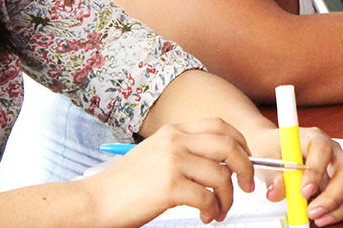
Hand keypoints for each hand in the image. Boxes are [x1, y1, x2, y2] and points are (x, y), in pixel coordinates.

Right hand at [81, 118, 255, 226]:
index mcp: (173, 131)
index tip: (245, 160)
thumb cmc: (125, 185)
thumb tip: (221, 163)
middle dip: (246, 168)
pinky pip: (208, 199)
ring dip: (228, 198)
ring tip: (218, 210)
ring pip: (222, 176)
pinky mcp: (170, 187)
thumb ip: (184, 151)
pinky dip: (213, 211)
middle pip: (229, 146)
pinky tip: (206, 217)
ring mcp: (173, 162)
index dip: (240, 142)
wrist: (95, 201)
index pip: (220, 125)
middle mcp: (175, 141)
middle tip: (247, 186)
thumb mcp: (156, 155)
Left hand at [248, 125, 342, 226]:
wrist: (276, 149)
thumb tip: (276, 192)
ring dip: (338, 207)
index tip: (304, 191)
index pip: (322, 149)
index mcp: (313, 137)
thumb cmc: (273, 148)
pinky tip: (323, 217)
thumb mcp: (266, 158)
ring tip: (318, 219)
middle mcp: (332, 149)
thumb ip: (272, 176)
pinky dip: (340, 210)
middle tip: (312, 212)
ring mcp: (340, 165)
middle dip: (331, 197)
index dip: (316, 171)